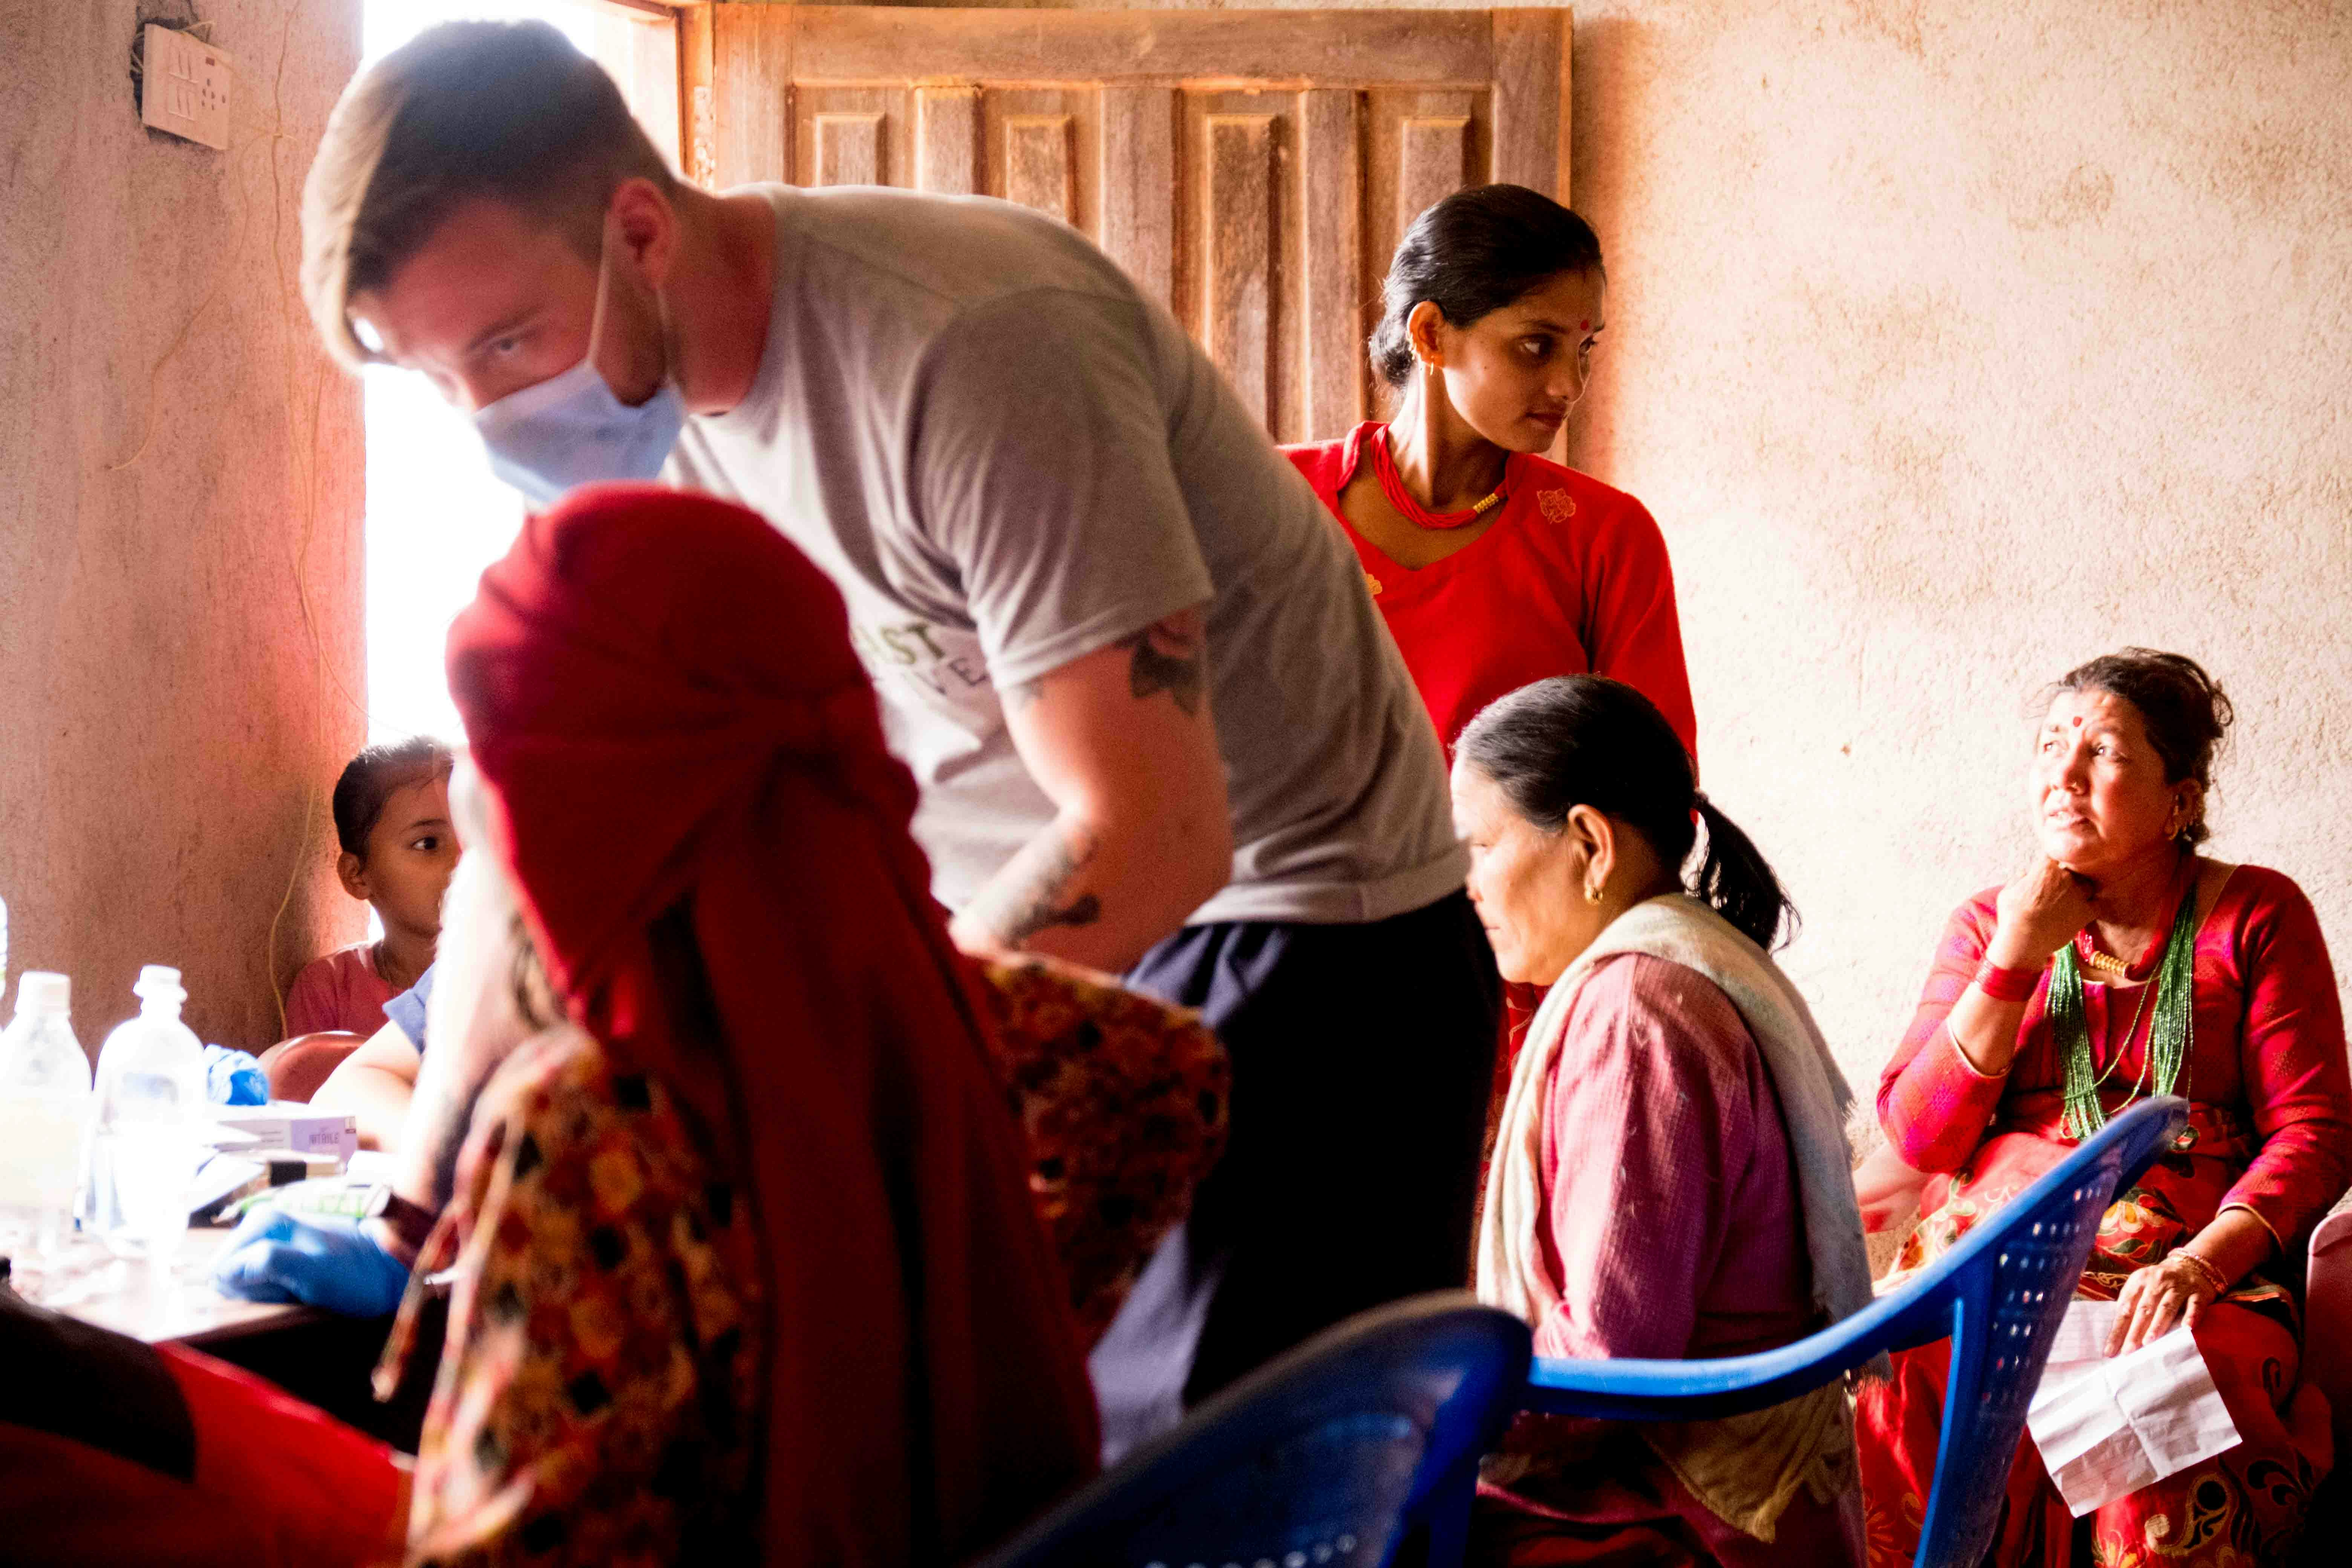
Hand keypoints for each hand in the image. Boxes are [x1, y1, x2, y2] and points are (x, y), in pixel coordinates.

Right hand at [212, 1206, 411, 1318]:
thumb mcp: (314, 1272)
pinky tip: (302, 1290)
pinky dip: (279, 1292)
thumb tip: (224, 1268)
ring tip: (302, 1289)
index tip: (284, 1288)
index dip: (250, 1288)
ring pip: (244, 1281)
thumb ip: (270, 1263)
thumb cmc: (355, 1274)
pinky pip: (261, 1283)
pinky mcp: (279, 1254)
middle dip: (258, 1290)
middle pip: (230, 1276)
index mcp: (263, 1223)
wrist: (390, 1268)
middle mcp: (260, 1225)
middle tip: (295, 1290)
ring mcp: (269, 1239)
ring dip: (270, 1293)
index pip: (221, 1271)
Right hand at [1988, 857, 2095, 968]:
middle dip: (2068, 877)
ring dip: (2083, 890)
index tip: (2049, 868)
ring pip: (2088, 885)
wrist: (2024, 938)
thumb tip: (2026, 874)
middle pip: (2074, 870)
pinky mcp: (2087, 912)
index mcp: (2046, 868)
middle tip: (2059, 888)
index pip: (2055, 855)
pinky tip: (2087, 911)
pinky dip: (2093, 906)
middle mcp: (2066, 876)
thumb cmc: (2012, 914)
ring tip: (2075, 899)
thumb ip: (2020, 878)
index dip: (2052, 862)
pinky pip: (2098, 904)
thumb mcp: (2008, 891)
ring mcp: (2079, 894)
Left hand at [2105, 1252, 2222, 1356]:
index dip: (2117, 1330)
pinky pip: (2195, 1305)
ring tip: (2148, 1342)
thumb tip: (2116, 1337)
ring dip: (2156, 1325)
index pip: (2124, 1309)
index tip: (2110, 1350)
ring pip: (2166, 1308)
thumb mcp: (2141, 1288)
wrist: (2188, 1266)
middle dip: (2134, 1332)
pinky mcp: (2198, 1293)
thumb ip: (2130, 1306)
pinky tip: (2186, 1328)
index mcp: (2138, 1281)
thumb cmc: (2158, 1284)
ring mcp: (2178, 1287)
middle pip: (2143, 1310)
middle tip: (2128, 1351)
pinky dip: (2191, 1316)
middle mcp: (2157, 1282)